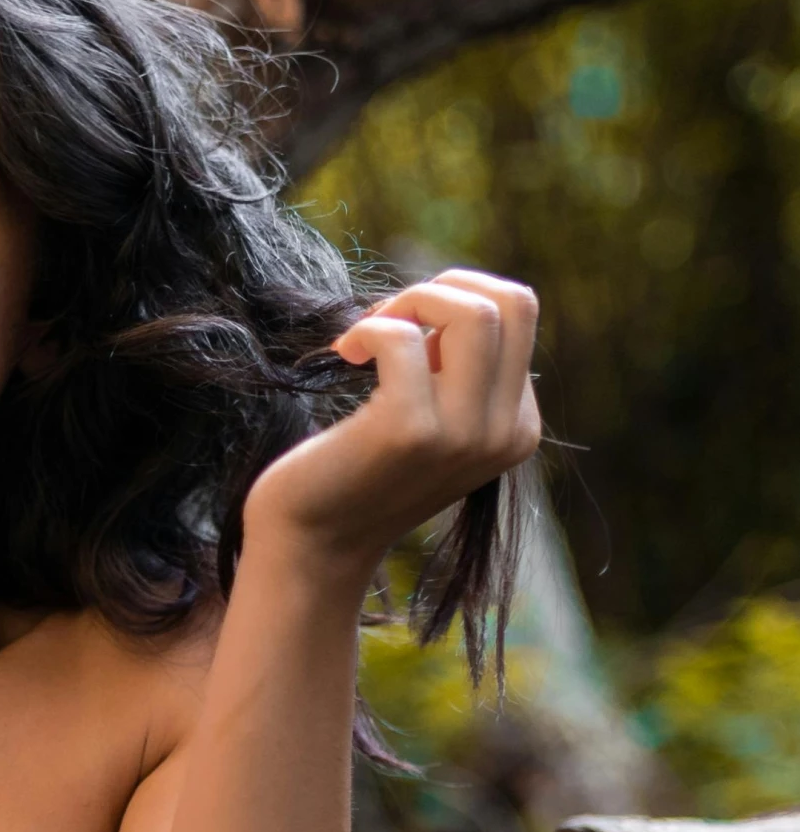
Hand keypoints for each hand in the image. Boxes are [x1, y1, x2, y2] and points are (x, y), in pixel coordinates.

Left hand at [242, 268, 541, 590]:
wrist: (313, 542)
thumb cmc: (360, 469)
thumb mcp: (434, 419)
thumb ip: (459, 370)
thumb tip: (453, 293)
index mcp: (518, 428)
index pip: (519, 316)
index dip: (455, 302)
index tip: (405, 331)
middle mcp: (504, 435)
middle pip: (511, 304)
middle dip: (443, 289)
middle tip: (389, 320)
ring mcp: (462, 436)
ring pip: (474, 312)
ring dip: (410, 301)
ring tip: (367, 333)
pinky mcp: (409, 433)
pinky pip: (401, 338)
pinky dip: (366, 330)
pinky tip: (342, 353)